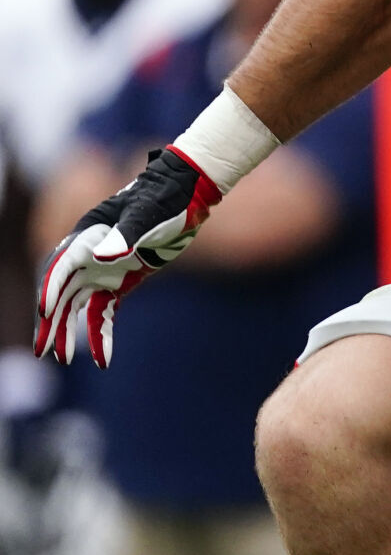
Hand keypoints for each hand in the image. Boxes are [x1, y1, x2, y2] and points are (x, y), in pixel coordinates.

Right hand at [35, 147, 221, 367]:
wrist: (183, 195)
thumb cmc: (163, 200)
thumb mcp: (147, 216)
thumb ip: (125, 235)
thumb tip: (101, 258)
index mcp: (88, 236)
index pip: (62, 266)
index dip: (51, 289)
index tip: (45, 313)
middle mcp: (89, 254)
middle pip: (62, 292)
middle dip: (52, 322)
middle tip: (43, 351)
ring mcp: (103, 269)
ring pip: (77, 306)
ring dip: (69, 331)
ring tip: (62, 359)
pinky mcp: (119, 281)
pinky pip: (103, 312)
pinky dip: (101, 333)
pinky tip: (104, 359)